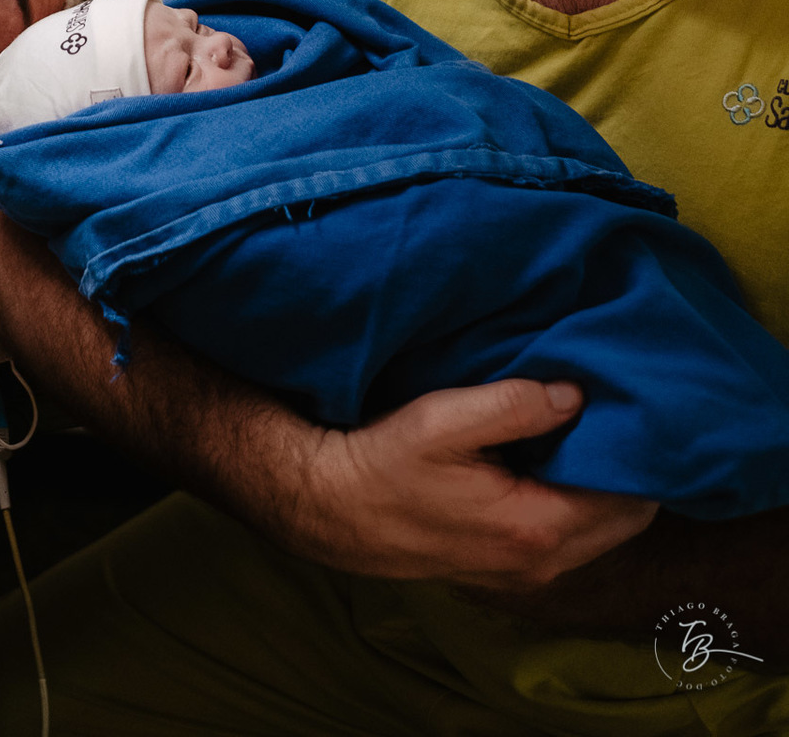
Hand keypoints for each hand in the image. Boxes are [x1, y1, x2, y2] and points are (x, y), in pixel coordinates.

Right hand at [288, 379, 656, 588]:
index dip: (641, 451)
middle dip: (630, 468)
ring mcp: (523, 576)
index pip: (630, 499)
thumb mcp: (445, 420)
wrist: (329, 508)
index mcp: (536, 528)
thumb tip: (578, 394)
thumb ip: (517, 405)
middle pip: (625, 520)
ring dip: (601, 486)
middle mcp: (541, 565)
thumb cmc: (383, 461)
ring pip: (598, 532)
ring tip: (585, 429)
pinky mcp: (504, 571)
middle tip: (617, 411)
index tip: (635, 405)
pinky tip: (552, 460)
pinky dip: (575, 502)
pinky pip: (568, 538)